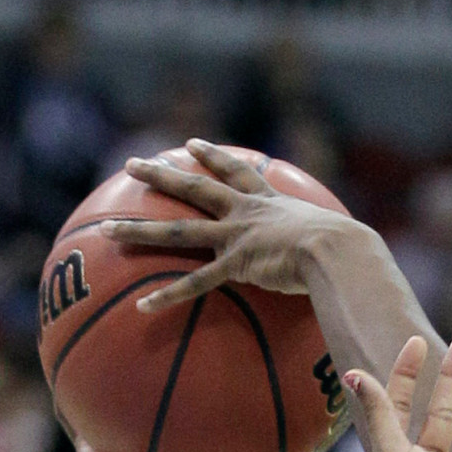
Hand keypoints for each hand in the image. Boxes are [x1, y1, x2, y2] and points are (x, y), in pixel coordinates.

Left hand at [103, 140, 351, 313]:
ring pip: (177, 231)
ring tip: (106, 232)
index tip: (192, 145)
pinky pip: (194, 283)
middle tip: (133, 165)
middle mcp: (245, 212)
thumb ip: (317, 244)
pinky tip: (142, 306)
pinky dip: (167, 296)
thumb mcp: (329, 236)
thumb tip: (337, 259)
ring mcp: (236, 236)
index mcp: (266, 201)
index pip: (234, 171)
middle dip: (160, 175)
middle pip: (193, 188)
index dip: (212, 156)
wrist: (340, 250)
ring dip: (138, 232)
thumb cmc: (344, 249)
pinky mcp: (236, 265)